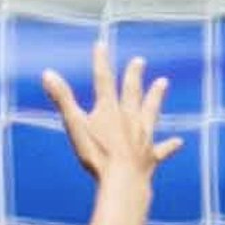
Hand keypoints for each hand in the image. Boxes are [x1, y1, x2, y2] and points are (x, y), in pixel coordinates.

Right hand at [43, 42, 182, 186]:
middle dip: (134, 76)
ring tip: (163, 83)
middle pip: (132, 92)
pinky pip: (161, 149)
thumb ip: (62, 99)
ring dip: (156, 97)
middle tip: (139, 61)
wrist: (123, 178)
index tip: (101, 45)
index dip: (101, 62)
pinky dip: (169, 145)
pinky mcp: (150, 156)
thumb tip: (47, 73)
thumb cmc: (96, 153)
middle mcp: (130, 118)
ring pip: (151, 112)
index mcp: (109, 110)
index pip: (104, 80)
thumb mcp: (74, 124)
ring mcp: (142, 136)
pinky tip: (178, 142)